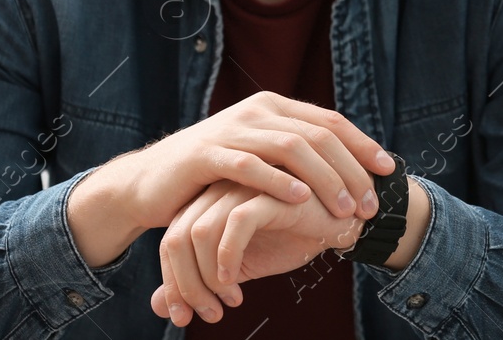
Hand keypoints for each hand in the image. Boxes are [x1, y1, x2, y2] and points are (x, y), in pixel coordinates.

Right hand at [66, 92, 392, 266]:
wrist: (150, 182)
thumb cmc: (214, 177)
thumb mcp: (260, 158)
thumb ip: (295, 156)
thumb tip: (349, 172)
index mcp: (273, 108)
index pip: (329, 122)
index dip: (362, 145)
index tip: (388, 172)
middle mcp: (256, 112)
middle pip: (316, 135)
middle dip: (349, 170)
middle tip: (369, 204)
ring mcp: (230, 130)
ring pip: (289, 148)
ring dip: (323, 178)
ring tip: (344, 207)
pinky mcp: (206, 154)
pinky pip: (248, 165)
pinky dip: (277, 181)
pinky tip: (299, 199)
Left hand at [150, 179, 363, 326]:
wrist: (345, 221)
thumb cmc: (291, 238)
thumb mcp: (238, 267)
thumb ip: (199, 281)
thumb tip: (158, 308)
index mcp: (209, 201)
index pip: (171, 242)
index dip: (173, 282)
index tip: (187, 316)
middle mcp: (219, 188)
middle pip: (176, 238)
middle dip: (185, 286)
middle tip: (208, 314)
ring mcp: (243, 186)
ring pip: (198, 232)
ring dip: (206, 279)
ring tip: (228, 301)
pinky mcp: (269, 190)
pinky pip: (234, 223)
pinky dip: (227, 258)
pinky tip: (237, 282)